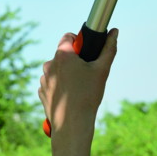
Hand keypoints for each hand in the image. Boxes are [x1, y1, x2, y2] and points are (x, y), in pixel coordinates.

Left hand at [38, 28, 117, 155]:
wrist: (72, 123)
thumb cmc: (88, 94)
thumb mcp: (102, 69)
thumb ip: (109, 48)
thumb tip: (114, 31)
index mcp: (62, 55)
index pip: (68, 37)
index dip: (79, 41)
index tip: (87, 51)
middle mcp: (49, 65)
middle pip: (63, 54)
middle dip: (74, 59)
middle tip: (86, 71)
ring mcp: (44, 80)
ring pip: (57, 69)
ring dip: (66, 72)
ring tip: (79, 86)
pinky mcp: (42, 92)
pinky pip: (52, 82)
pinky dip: (60, 84)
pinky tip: (70, 94)